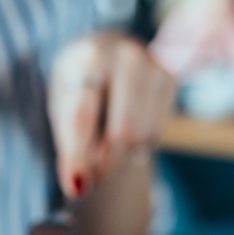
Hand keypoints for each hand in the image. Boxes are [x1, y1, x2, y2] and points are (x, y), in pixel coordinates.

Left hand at [48, 32, 175, 198]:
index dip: (79, 156)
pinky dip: (139, 138)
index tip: (77, 189)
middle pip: (123, 132)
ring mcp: (154, 66)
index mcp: (88, 58)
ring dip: (122, 151)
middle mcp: (125, 56)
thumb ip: (70, 143)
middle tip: (92, 174)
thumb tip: (78, 187)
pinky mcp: (171, 79)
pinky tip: (127, 120)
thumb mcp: (62, 105)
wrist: (107, 46)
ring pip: (143, 136)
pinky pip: (157, 129)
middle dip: (106, 162)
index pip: (83, 117)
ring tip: (106, 135)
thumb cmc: (78, 82)